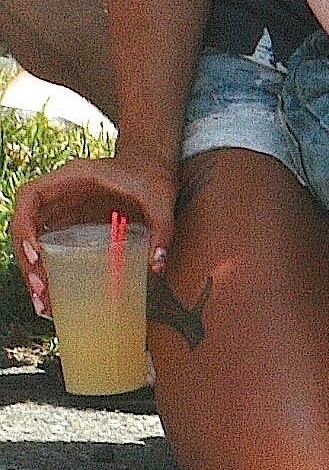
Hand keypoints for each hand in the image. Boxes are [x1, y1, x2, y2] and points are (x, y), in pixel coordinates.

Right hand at [10, 152, 176, 315]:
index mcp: (75, 176)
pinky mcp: (73, 223)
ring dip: (33, 271)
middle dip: (27, 260)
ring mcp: (65, 208)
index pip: (30, 196)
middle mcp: (63, 192)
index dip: (25, 226)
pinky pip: (50, 246)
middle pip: (27, 225)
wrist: (156, 166)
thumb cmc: (154, 175)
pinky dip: (47, 270)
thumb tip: (157, 265)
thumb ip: (162, 228)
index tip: (37, 255)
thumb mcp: (161, 198)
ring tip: (43, 304)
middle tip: (42, 292)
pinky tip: (53, 297)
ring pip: (34, 239)